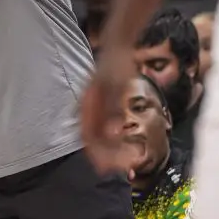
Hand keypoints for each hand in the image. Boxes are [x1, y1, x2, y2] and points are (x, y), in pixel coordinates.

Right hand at [80, 44, 139, 175]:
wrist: (118, 48)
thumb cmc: (118, 65)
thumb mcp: (118, 86)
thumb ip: (113, 108)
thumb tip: (112, 131)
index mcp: (87, 105)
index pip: (88, 137)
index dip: (97, 156)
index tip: (109, 169)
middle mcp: (87, 110)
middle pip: (94, 142)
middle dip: (109, 158)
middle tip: (127, 168)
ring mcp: (95, 110)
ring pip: (101, 139)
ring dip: (114, 153)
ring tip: (131, 160)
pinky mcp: (104, 110)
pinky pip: (108, 132)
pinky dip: (118, 143)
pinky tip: (130, 147)